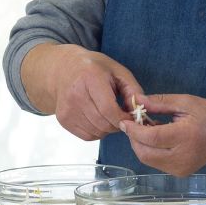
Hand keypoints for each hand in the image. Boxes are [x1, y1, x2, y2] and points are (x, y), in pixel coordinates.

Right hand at [25, 43, 143, 140]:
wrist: (62, 69)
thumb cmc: (93, 68)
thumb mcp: (117, 70)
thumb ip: (133, 89)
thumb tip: (142, 109)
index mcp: (89, 78)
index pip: (109, 110)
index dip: (124, 118)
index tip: (131, 116)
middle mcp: (74, 94)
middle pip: (103, 123)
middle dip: (118, 124)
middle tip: (121, 115)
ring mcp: (67, 108)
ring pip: (97, 132)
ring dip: (108, 128)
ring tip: (108, 114)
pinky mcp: (63, 119)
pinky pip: (87, 136)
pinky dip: (97, 131)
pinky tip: (97, 117)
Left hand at [119, 93, 205, 175]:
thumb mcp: (186, 102)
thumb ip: (160, 102)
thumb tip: (136, 101)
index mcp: (186, 137)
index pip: (151, 138)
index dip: (134, 130)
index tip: (124, 119)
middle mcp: (182, 157)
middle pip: (146, 152)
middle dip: (133, 137)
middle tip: (133, 122)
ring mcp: (181, 169)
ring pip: (148, 159)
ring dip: (140, 144)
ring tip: (144, 128)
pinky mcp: (180, 173)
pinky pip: (156, 163)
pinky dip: (149, 150)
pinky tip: (154, 137)